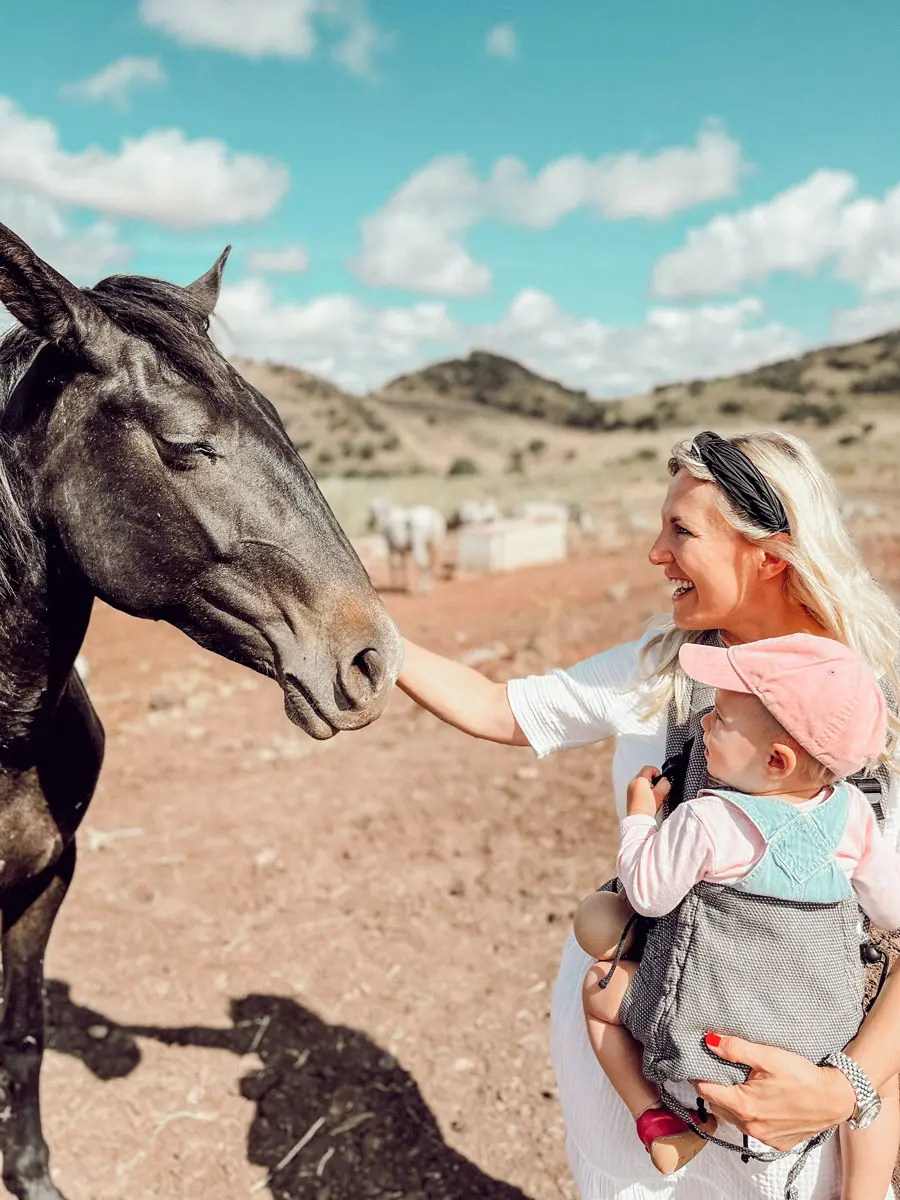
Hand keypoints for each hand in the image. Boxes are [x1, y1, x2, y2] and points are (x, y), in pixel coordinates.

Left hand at [626, 765, 670, 817]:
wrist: (639, 820)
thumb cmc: (647, 808)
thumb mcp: (660, 794)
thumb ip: (665, 784)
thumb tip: (665, 781)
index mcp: (639, 779)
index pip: (649, 768)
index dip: (658, 773)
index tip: (661, 782)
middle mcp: (633, 782)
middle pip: (647, 776)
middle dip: (655, 783)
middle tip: (659, 791)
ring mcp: (631, 789)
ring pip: (644, 783)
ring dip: (651, 788)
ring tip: (656, 798)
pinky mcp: (630, 795)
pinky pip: (639, 789)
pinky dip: (646, 792)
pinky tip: (650, 801)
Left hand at [694, 1033, 856, 1150]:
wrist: (834, 1099)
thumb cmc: (802, 1076)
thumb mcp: (767, 1056)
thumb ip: (735, 1049)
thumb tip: (710, 1041)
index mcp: (744, 1105)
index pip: (705, 1091)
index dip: (700, 1075)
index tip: (701, 1064)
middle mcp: (750, 1126)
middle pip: (716, 1105)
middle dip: (714, 1088)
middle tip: (722, 1072)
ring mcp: (763, 1137)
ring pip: (732, 1119)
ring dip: (730, 1103)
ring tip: (740, 1085)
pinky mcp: (776, 1143)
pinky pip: (751, 1130)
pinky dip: (748, 1116)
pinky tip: (758, 1101)